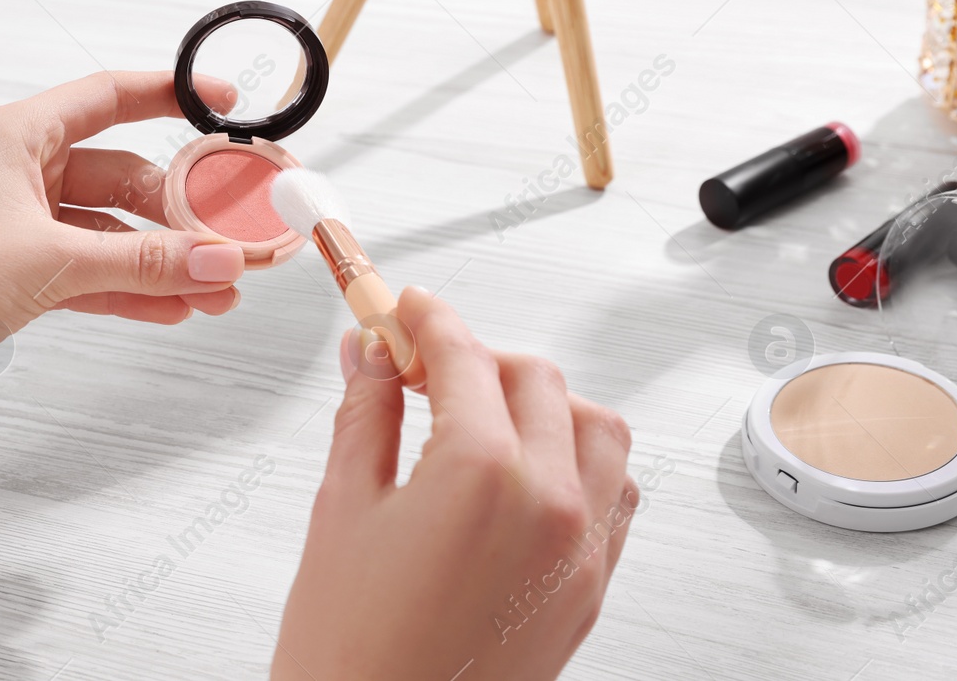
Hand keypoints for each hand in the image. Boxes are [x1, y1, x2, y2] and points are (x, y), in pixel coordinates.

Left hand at [0, 71, 248, 407]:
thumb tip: (217, 259)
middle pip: (116, 175)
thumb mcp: (54, 260)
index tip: (221, 104)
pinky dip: (125, 288)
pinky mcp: (8, 273)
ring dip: (157, 261)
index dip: (168, 96)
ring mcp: (12, 224)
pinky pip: (85, 272)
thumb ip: (144, 263)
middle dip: (174, 212)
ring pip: (104, 233)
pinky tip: (169, 309)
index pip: (108, 96)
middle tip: (223, 238)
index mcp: (16, 135)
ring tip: (213, 289)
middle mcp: (14, 171)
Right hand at [274, 287, 635, 680]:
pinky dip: (580, 461)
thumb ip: (366, 413)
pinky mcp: (589, 591)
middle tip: (422, 366)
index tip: (406, 310)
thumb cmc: (349, 650)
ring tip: (480, 414)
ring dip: (543, 403)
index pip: (465, 357)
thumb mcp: (342, 508)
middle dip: (478, 357)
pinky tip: (525, 470)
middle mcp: (550, 504)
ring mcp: (581, 551)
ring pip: (596, 429)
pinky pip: (614, 494)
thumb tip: (371, 353)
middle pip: (536, 380)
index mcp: (483, 474)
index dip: (429, 320)